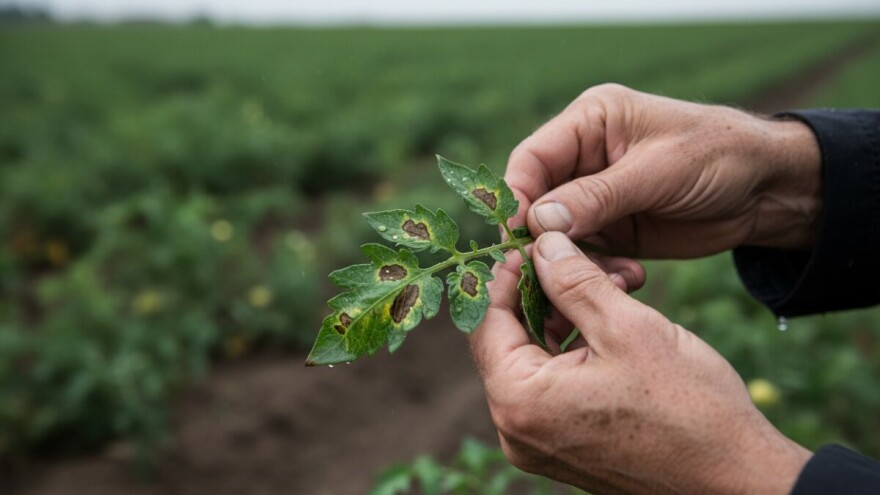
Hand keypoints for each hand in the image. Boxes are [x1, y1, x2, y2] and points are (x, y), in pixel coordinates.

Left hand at [470, 232, 810, 493]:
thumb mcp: (627, 327)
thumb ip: (573, 280)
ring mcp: (538, 443)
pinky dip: (571, 350)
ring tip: (606, 286)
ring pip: (531, 359)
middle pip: (507, 340)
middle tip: (574, 259)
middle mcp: (516, 429)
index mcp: (520, 401)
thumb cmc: (689, 407)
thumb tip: (542, 243)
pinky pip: (550, 386)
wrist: (736, 477)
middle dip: (540, 293)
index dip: (507, 275)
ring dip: (561, 318)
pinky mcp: (563, 447)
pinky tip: (606, 322)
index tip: (533, 243)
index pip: (487, 321)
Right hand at [506, 84, 821, 257]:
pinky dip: (592, 271)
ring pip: (556, 233)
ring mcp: (595, 197)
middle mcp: (584, 159)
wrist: (768, 189)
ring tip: (592, 278)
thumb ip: (597, 196)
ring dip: (567, 259)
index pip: (532, 159)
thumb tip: (539, 222)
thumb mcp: (657, 171)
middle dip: (538, 234)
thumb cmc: (718, 156)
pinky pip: (584, 254)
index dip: (518, 195)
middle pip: (536, 199)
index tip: (517, 234)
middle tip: (540, 269)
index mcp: (590, 122)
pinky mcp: (612, 229)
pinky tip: (620, 279)